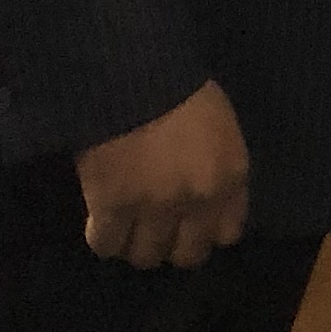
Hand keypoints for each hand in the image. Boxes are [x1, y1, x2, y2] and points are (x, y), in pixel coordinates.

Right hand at [76, 80, 250, 267]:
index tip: (190, 224)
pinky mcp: (113, 208)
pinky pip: (106, 245)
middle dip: (171, 245)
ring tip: (124, 227)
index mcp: (231, 176)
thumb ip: (215, 164)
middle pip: (188, 254)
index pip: (228, 232)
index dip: (206, 231)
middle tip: (154, 230)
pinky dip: (102, 238)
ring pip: (146, 256)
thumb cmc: (179, 87)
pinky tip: (99, 222)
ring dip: (135, 245)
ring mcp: (156, 209)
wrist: (134, 74)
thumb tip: (200, 192)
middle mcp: (200, 201)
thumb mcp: (218, 125)